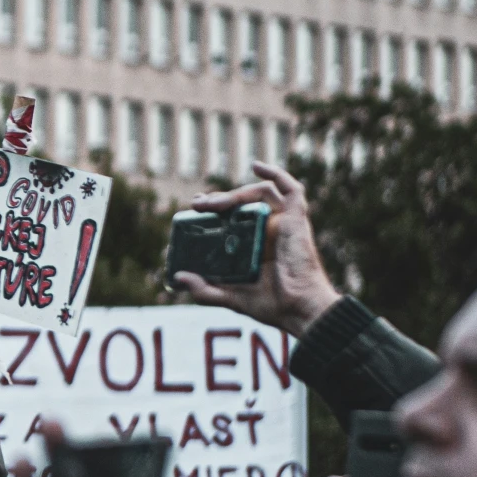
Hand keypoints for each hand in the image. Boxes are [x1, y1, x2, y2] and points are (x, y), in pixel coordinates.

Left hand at [170, 162, 342, 338]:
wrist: (297, 310)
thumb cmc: (272, 306)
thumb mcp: (231, 298)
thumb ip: (205, 291)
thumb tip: (178, 278)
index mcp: (257, 245)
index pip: (235, 218)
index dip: (215, 209)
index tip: (194, 209)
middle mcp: (271, 231)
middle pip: (244, 204)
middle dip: (219, 200)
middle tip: (197, 205)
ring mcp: (284, 224)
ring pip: (260, 195)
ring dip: (235, 193)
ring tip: (213, 202)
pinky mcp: (297, 220)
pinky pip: (292, 190)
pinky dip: (277, 174)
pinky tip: (257, 167)